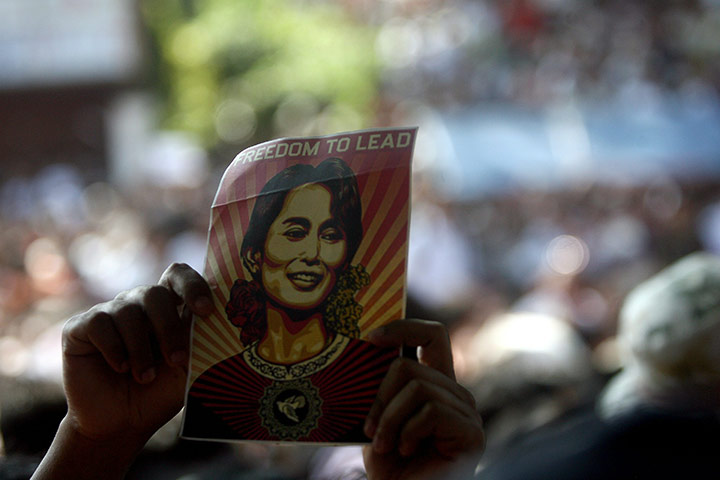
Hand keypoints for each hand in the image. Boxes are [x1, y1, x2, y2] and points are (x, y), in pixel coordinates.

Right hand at [61, 263, 211, 443]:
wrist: (120, 423)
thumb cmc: (158, 393)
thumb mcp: (187, 369)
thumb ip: (199, 343)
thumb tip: (217, 321)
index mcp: (167, 308)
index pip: (179, 277)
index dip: (192, 286)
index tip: (206, 311)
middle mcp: (138, 304)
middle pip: (154, 293)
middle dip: (168, 329)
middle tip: (176, 361)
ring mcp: (109, 313)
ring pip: (127, 312)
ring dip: (141, 349)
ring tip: (144, 377)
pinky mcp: (81, 327)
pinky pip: (99, 323)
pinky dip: (114, 349)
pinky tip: (119, 368)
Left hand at [362, 320, 484, 479]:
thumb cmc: (391, 465)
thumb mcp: (379, 419)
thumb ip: (381, 390)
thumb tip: (363, 353)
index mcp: (435, 385)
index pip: (432, 337)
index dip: (404, 328)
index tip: (372, 338)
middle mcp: (455, 394)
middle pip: (410, 366)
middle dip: (380, 397)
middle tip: (370, 429)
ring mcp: (466, 412)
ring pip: (418, 388)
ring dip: (390, 419)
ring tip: (386, 445)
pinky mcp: (472, 432)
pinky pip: (431, 411)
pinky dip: (408, 431)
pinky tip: (406, 451)